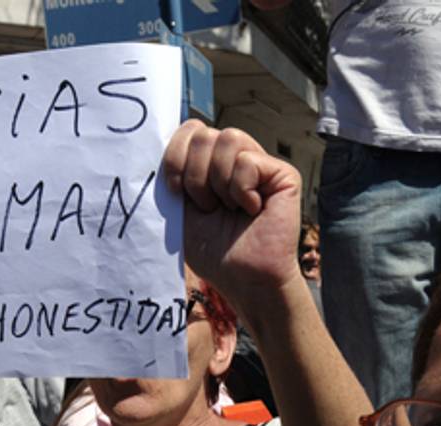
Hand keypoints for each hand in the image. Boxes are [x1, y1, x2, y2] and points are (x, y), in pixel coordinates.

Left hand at [162, 120, 300, 308]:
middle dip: (196, 177)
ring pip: (228, 138)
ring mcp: (261, 164)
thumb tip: (157, 139)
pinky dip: (241, 191)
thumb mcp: (181, 208)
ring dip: (219, 183)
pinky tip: (252, 211)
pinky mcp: (283, 175)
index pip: (190, 129)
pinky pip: (248, 161)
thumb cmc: (214, 251)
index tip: (176, 191)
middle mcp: (236, 158)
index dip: (175, 155)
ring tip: (230, 209)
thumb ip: (174, 172)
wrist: (244, 280)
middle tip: (209, 208)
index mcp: (210, 162)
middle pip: (204, 134)